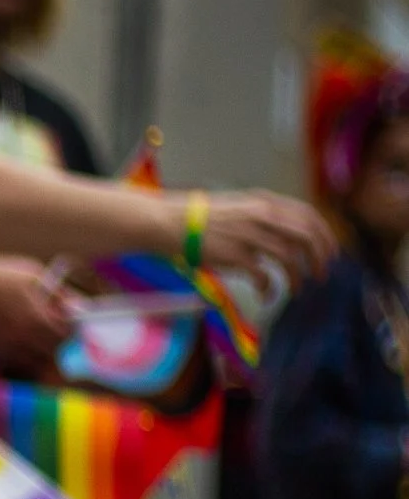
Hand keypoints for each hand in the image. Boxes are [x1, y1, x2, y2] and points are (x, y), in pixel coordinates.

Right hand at [0, 257, 73, 376]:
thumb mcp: (34, 276)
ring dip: (42, 352)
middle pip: (53, 351)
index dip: (72, 329)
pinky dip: (23, 355)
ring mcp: (8, 346)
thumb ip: (59, 293)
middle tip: (56, 330)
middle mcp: (25, 338)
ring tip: (39, 337)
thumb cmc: (0, 277)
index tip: (71, 323)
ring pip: (35, 360)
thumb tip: (78, 306)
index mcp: (38, 319)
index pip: (67, 335)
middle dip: (58, 342)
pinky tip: (21, 341)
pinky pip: (16, 361)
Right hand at [194, 190, 334, 285]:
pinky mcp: (234, 257)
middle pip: (306, 237)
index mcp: (265, 202)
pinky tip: (267, 296)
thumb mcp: (239, 206)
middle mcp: (263, 216)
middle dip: (320, 258)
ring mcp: (249, 236)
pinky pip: (263, 276)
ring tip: (297, 289)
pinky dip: (270, 289)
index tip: (330, 252)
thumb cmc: (199, 217)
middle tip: (321, 273)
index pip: (309, 216)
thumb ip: (263, 216)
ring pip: (289, 259)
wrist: (169, 222)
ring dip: (298, 277)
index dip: (325, 235)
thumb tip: (285, 233)